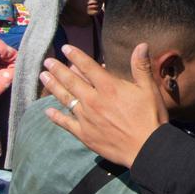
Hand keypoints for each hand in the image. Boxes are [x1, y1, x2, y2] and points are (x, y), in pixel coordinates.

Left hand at [40, 43, 168, 168]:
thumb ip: (141, 67)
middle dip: (58, 69)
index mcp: (108, 87)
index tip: (65, 48)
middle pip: (71, 81)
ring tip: (43, 77)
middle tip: (47, 62)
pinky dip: (56, 116)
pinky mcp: (84, 134)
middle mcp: (93, 100)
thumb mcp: (149, 89)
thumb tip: (141, 45)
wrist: (146, 148)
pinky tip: (47, 111)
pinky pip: (66, 123)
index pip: (87, 66)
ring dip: (53, 86)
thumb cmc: (150, 118)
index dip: (75, 56)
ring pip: (65, 98)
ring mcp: (86, 118)